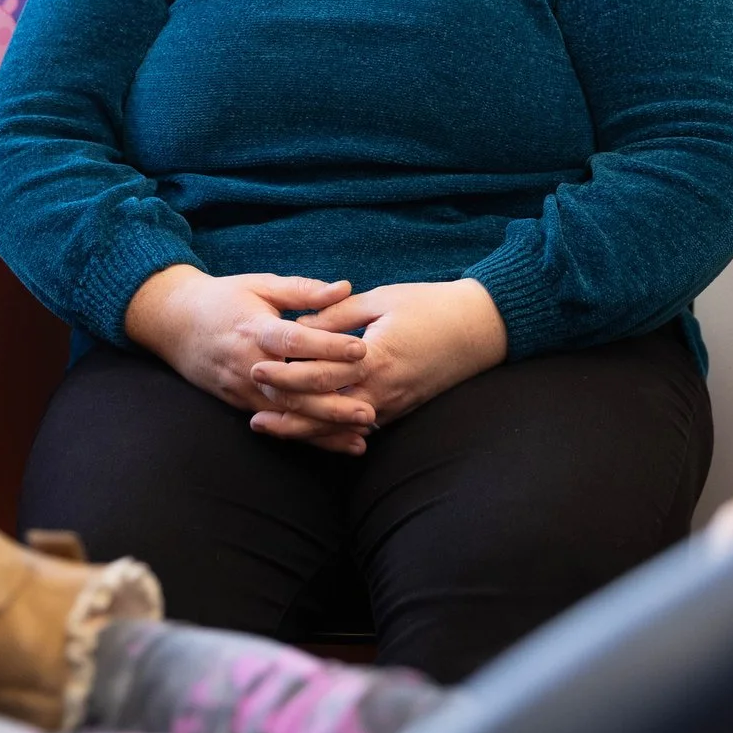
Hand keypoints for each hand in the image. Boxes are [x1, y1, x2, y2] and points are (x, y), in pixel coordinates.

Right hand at [124, 265, 373, 453]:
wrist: (173, 323)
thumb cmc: (224, 298)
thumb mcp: (261, 285)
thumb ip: (303, 289)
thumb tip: (345, 287)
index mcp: (255, 329)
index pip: (294, 340)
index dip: (327, 346)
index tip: (361, 350)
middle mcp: (248, 364)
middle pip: (292, 388)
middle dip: (331, 403)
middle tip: (368, 411)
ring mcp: (242, 389)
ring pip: (286, 413)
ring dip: (323, 428)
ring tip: (359, 436)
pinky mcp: (240, 404)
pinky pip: (277, 423)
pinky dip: (307, 435)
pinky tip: (336, 444)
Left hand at [251, 278, 508, 433]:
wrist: (480, 329)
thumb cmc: (430, 305)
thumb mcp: (380, 299)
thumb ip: (337, 314)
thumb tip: (299, 325)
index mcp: (373, 356)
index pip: (319, 372)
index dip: (285, 374)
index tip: (256, 370)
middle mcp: (381, 387)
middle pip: (323, 409)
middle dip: (286, 412)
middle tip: (253, 413)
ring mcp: (392, 403)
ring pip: (339, 426)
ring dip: (304, 430)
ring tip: (272, 429)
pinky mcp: (401, 409)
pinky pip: (360, 426)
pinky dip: (332, 432)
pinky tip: (311, 432)